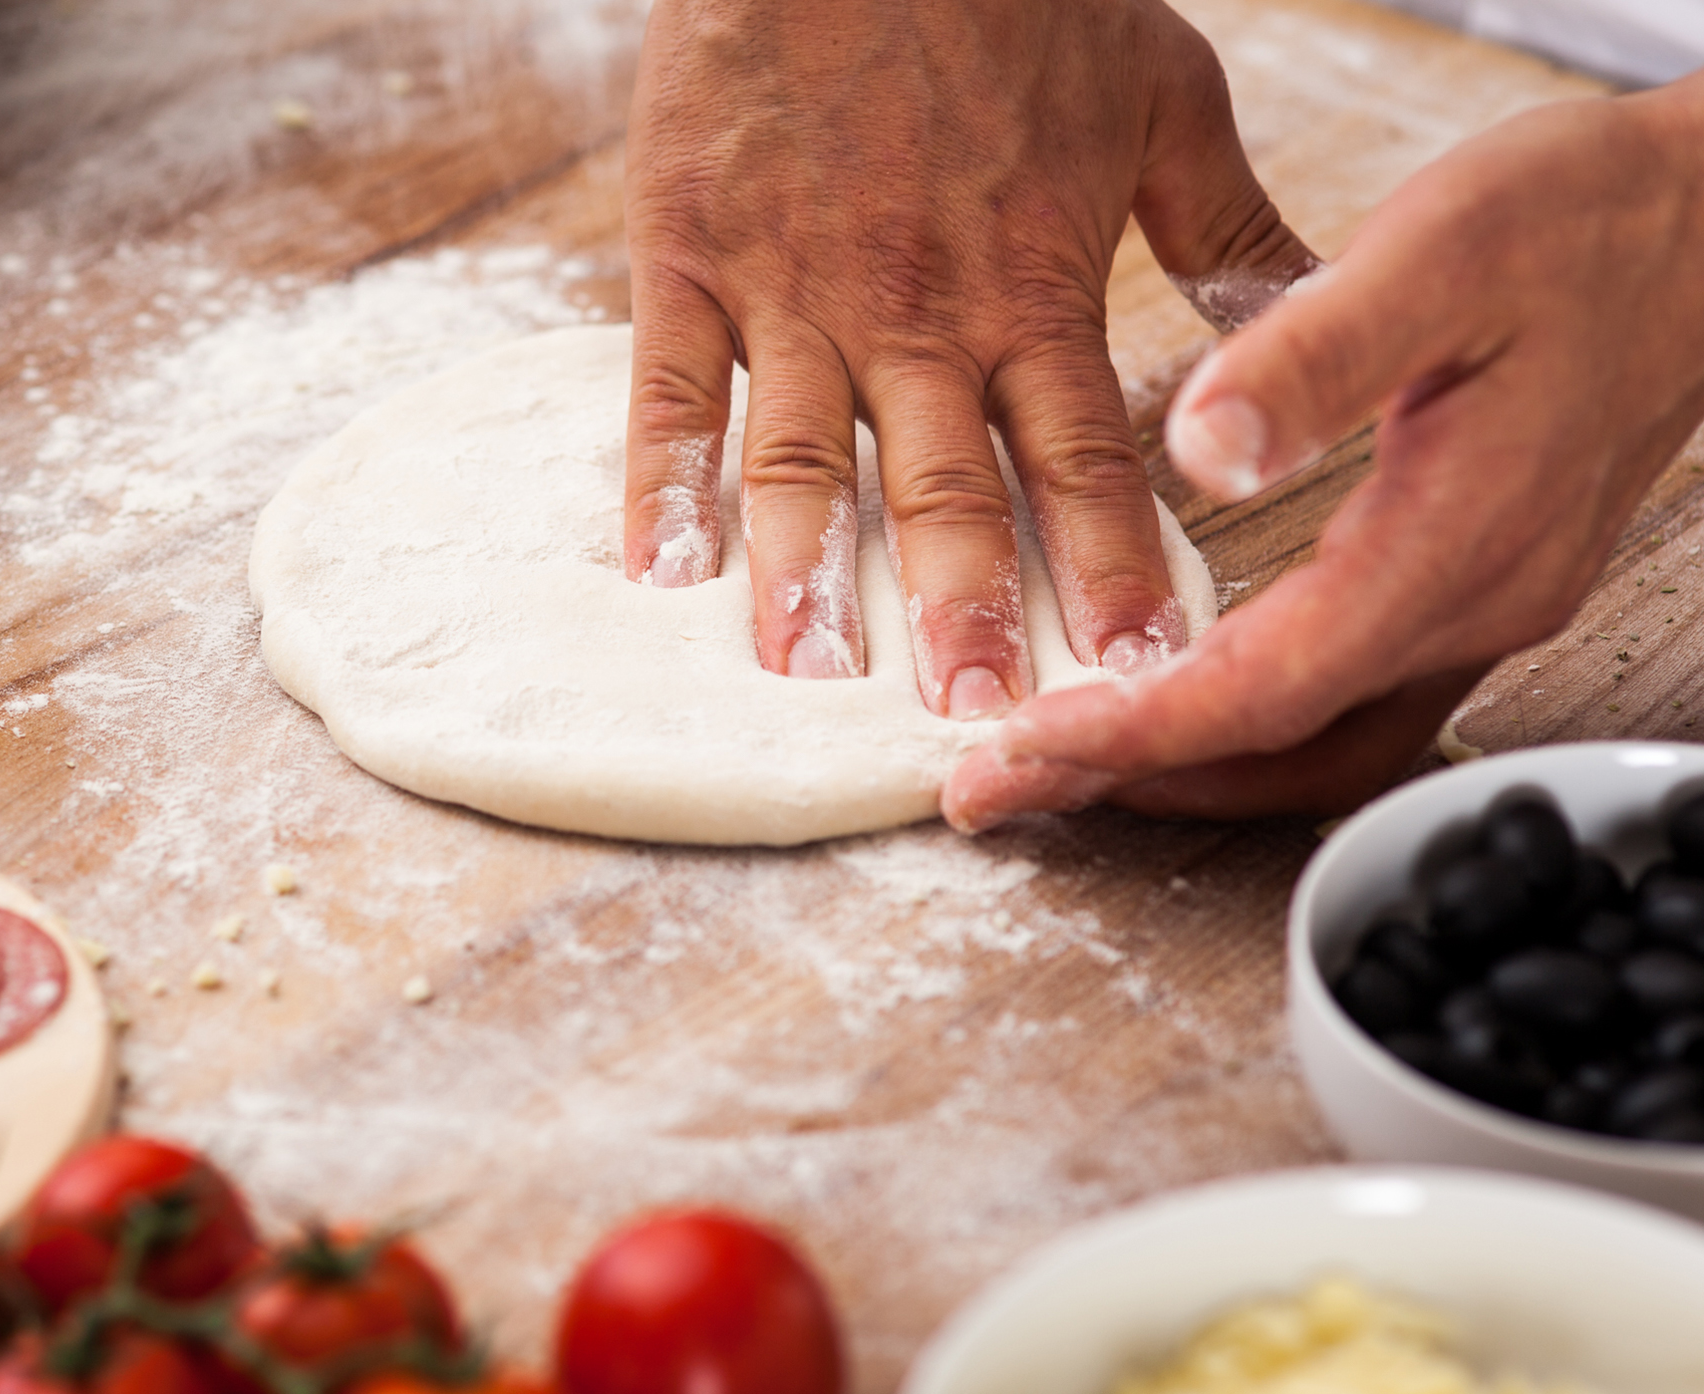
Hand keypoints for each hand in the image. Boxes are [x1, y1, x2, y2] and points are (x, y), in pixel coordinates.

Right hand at [621, 0, 1316, 714]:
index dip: (1112, 575)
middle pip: (946, 490)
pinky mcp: (688, 253)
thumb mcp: (1159, 90)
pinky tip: (657, 570)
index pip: (1084, 461)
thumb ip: (1227, 221)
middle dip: (968, 616)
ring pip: (803, 459)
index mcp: (1028, 285)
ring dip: (808, 576)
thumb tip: (1314, 305)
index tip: (1139, 679)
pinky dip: (661, 477)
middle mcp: (915, 312)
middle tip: (982, 725)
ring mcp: (792, 289)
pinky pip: (668, 385)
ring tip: (810, 680)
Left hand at [943, 71, 1703, 824]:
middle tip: (991, 789)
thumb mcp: (1440, 251)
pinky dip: (1246, 725)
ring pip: (1319, 747)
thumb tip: (1201, 452)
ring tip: (1059, 765)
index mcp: (1453, 541)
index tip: (1022, 750)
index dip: (1138, 735)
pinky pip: (1347, 702)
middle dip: (1129, 780)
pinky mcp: (1476, 588)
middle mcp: (1473, 604)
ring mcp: (1482, 609)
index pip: (1269, 689)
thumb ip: (1317, 357)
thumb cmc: (1585, 225)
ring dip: (1187, 771)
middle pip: (1281, 750)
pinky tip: (1176, 701)